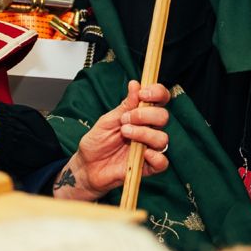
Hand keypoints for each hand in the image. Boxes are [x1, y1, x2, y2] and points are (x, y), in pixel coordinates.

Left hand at [53, 80, 169, 201]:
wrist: (87, 166)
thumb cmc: (97, 142)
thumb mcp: (108, 120)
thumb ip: (125, 106)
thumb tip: (135, 84)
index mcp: (141, 116)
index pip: (160, 100)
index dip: (157, 93)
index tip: (143, 94)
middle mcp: (148, 130)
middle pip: (163, 117)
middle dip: (145, 115)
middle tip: (125, 119)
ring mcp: (149, 148)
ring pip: (163, 138)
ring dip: (144, 133)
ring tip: (125, 133)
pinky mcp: (147, 166)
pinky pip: (162, 162)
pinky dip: (156, 157)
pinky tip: (143, 153)